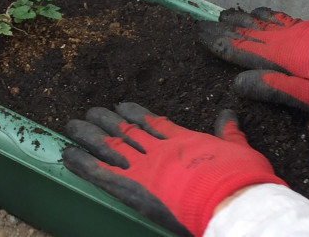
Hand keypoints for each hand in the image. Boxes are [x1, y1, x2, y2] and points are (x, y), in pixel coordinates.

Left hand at [62, 103, 285, 236]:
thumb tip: (229, 114)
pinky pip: (99, 172)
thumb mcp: (239, 149)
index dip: (132, 113)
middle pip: (122, 130)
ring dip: (87, 135)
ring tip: (71, 126)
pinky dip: (82, 162)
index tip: (120, 108)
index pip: (149, 121)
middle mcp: (156, 148)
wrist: (232, 200)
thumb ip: (229, 132)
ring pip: (107, 145)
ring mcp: (142, 166)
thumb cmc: (241, 177)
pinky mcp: (131, 187)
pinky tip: (68, 154)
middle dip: (104, 121)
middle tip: (89, 114)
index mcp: (179, 138)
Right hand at [198, 7, 308, 113]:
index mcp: (279, 58)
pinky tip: (258, 13)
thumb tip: (236, 82)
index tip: (198, 35)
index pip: (239, 48)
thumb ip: (275, 87)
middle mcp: (283, 39)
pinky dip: (263, 14)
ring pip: (261, 21)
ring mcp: (297, 30)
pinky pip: (279, 17)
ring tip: (223, 16)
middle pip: (246, 31)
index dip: (217, 41)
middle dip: (222, 28)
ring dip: (239, 18)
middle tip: (202, 24)